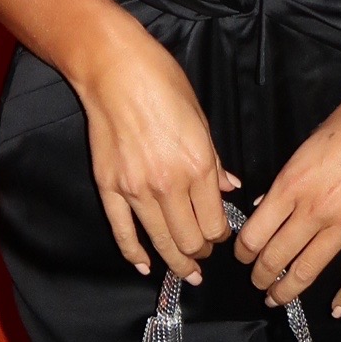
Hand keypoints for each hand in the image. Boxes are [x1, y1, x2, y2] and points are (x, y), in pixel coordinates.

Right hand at [75, 19, 238, 284]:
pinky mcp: (110, 188)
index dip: (220, 235)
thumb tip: (230, 187)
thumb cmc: (162, 82)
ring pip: (161, 242)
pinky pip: (123, 233)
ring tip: (186, 272)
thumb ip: (214, 160)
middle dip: (201, 251)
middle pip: (190, 239)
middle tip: (203, 252)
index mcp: (197, 165)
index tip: (220, 235)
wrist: (115, 70)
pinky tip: (145, 266)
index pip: (215, 222)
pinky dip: (135, 254)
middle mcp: (169, 184)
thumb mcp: (200, 117)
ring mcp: (136, 190)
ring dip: (176, 262)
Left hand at [233, 59, 340, 316]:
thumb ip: (284, 181)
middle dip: (261, 276)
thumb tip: (265, 206)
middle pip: (276, 257)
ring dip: (287, 290)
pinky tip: (336, 309)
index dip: (243, 252)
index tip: (242, 257)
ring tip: (276, 299)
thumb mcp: (306, 145)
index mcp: (291, 185)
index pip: (255, 233)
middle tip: (257, 283)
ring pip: (308, 271)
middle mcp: (313, 210)